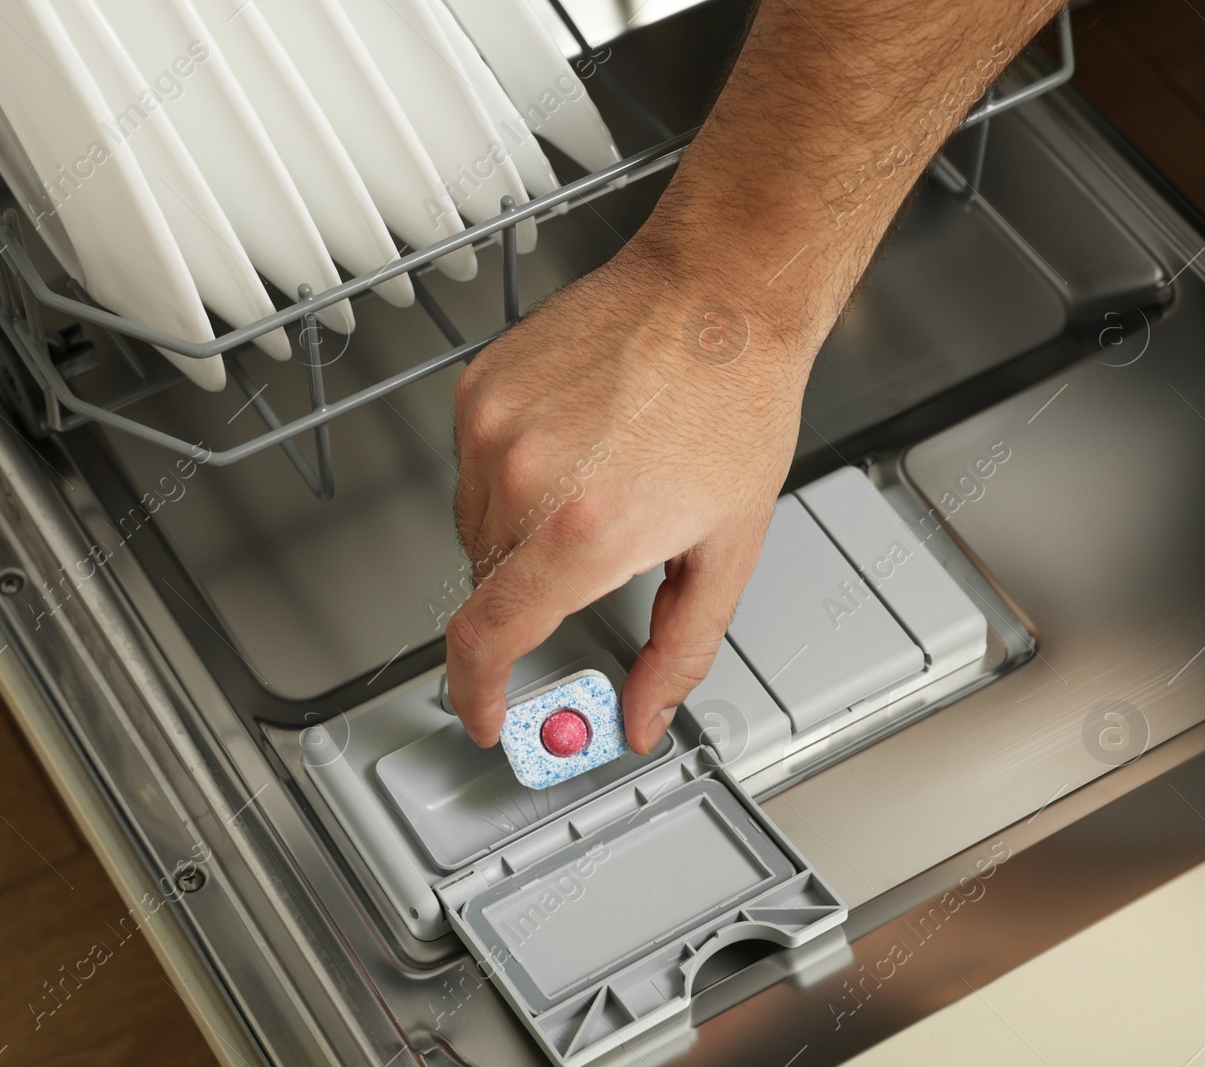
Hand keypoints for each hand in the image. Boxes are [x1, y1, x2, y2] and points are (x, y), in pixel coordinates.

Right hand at [446, 237, 814, 753]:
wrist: (718, 293)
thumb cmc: (734, 401)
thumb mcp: (728, 548)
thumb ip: (680, 649)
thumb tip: (643, 713)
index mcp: (584, 529)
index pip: (487, 637)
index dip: (476, 691)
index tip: (482, 712)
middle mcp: (524, 477)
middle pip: (485, 585)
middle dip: (526, 600)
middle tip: (585, 567)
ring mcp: (492, 427)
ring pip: (472, 527)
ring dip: (515, 537)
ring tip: (590, 487)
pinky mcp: (479, 389)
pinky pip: (470, 467)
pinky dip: (506, 479)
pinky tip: (569, 448)